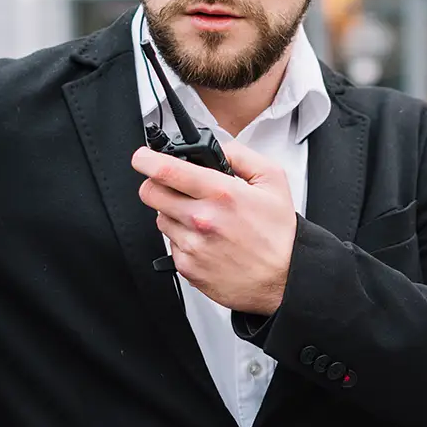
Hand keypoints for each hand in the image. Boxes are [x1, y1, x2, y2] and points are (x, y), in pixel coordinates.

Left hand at [132, 140, 297, 315]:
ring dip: (174, 213)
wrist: (284, 279)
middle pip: (150, 193)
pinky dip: (183, 239)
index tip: (142, 157)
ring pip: (160, 218)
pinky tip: (206, 240)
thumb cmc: (279, 234)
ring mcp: (192, 245)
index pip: (166, 170)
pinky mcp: (187, 267)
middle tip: (174, 187)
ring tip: (203, 219)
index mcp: (221, 194)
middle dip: (157, 185)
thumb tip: (215, 147)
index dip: (146, 159)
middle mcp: (202, 219)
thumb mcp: (273, 180)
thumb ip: (240, 155)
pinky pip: (170, 244)